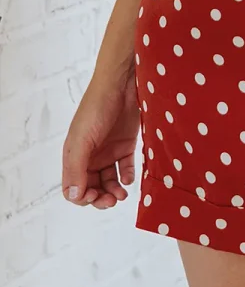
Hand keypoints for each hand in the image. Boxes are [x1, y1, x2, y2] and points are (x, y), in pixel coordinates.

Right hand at [62, 60, 140, 209]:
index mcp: (75, 155)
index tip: (94, 196)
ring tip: (122, 194)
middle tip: (112, 200)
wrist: (122, 85)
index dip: (82, 197)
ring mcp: (109, 151)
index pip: (73, 187)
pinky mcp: (126, 145)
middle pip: (92, 187)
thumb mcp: (82, 139)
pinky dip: (127, 177)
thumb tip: (74, 196)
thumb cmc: (97, 108)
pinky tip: (129, 178)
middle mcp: (91, 156)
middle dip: (100, 198)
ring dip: (114, 191)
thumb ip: (76, 168)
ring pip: (109, 181)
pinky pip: (126, 168)